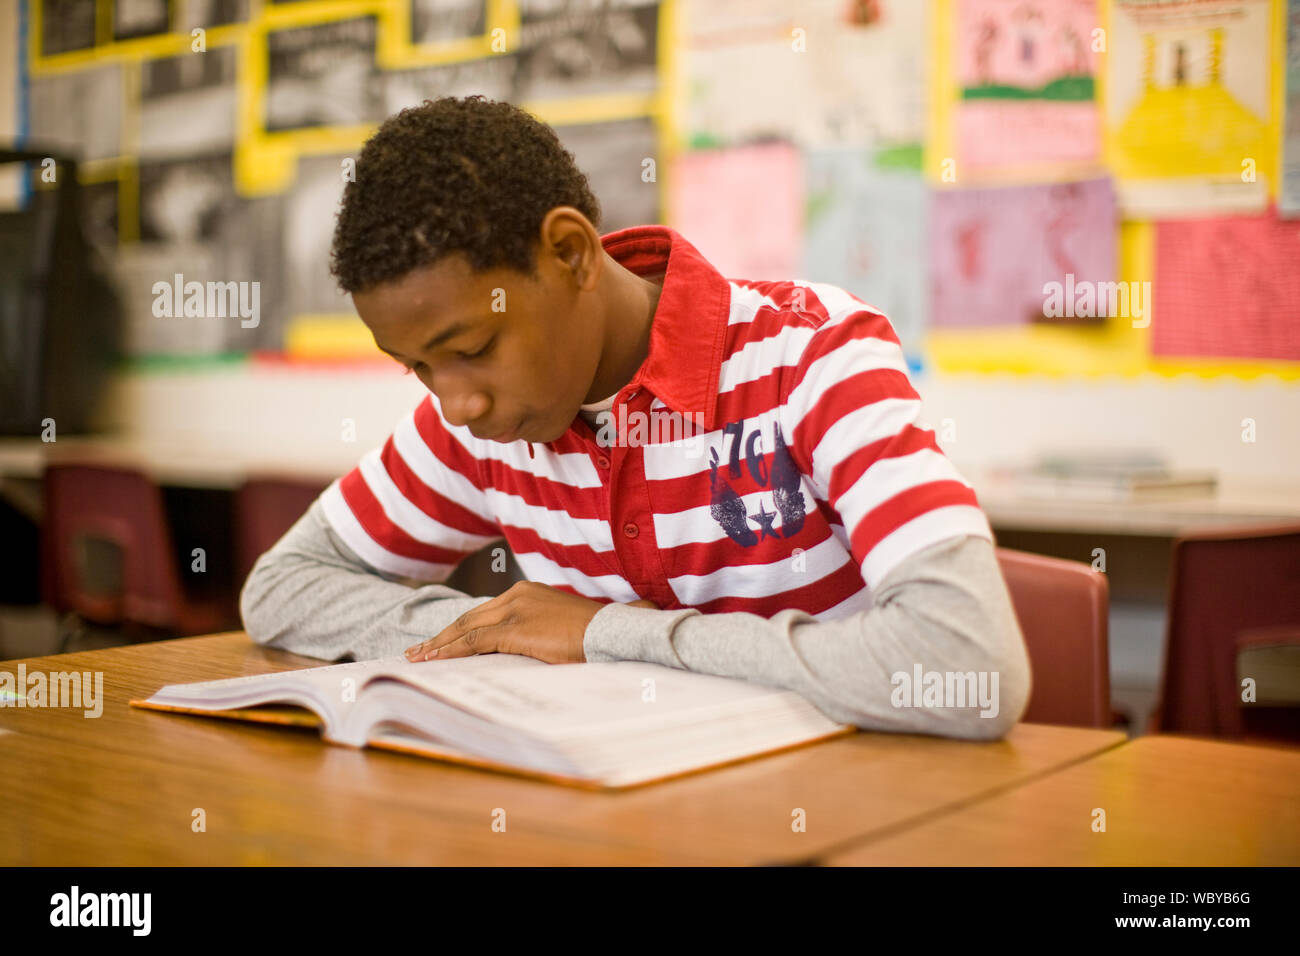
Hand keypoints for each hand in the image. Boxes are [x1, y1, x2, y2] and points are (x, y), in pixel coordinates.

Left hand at [404, 580, 658, 663]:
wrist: (612, 633)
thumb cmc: (594, 636)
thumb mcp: (559, 630)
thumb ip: (536, 634)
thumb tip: (521, 654)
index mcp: (526, 592)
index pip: (484, 613)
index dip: (460, 629)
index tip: (441, 642)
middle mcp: (516, 594)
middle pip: (469, 618)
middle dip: (442, 637)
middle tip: (418, 651)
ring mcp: (514, 609)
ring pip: (465, 629)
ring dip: (440, 646)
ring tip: (419, 659)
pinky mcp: (514, 627)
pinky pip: (473, 641)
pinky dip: (452, 652)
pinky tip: (436, 661)